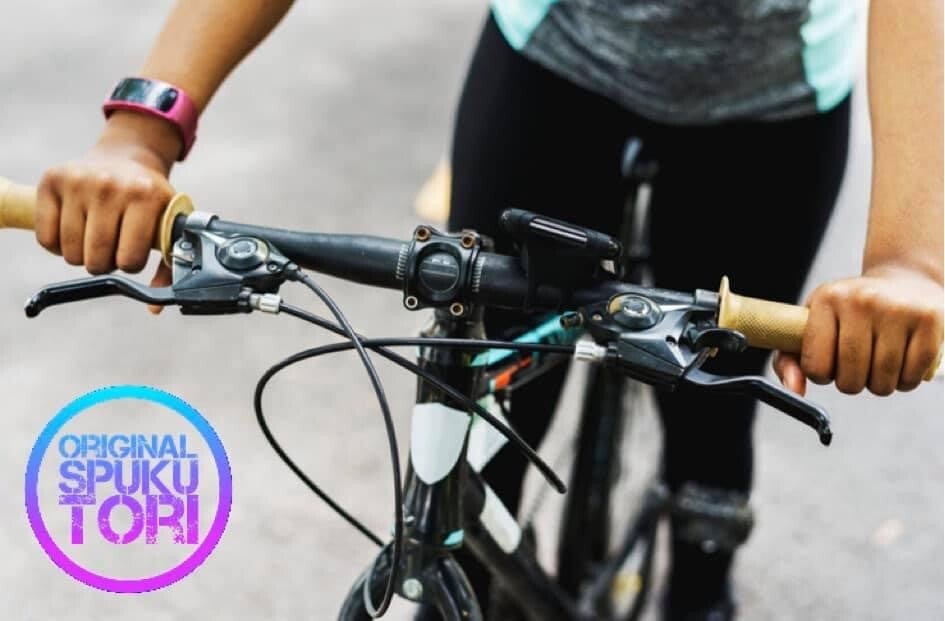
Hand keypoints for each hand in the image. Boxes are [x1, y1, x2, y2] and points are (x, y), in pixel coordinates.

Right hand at [35, 112, 181, 312]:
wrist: (127, 157)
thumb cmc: (150, 199)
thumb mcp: (169, 224)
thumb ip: (169, 267)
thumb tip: (155, 308)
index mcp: (146, 197)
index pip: (130, 260)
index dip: (130, 264)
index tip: (132, 253)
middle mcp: (110, 186)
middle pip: (97, 259)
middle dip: (105, 263)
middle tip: (111, 247)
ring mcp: (78, 182)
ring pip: (71, 253)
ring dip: (82, 256)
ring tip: (94, 237)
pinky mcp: (51, 181)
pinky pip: (46, 239)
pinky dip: (58, 246)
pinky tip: (74, 230)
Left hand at [774, 265, 943, 395]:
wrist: (905, 279)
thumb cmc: (850, 310)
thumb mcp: (813, 323)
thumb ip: (790, 359)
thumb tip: (794, 390)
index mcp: (827, 299)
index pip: (816, 366)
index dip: (821, 375)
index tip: (828, 363)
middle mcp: (861, 300)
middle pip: (850, 379)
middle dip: (851, 383)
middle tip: (855, 366)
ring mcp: (897, 309)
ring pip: (882, 382)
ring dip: (879, 384)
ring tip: (877, 362)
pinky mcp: (929, 320)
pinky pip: (912, 377)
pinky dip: (905, 381)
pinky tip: (901, 362)